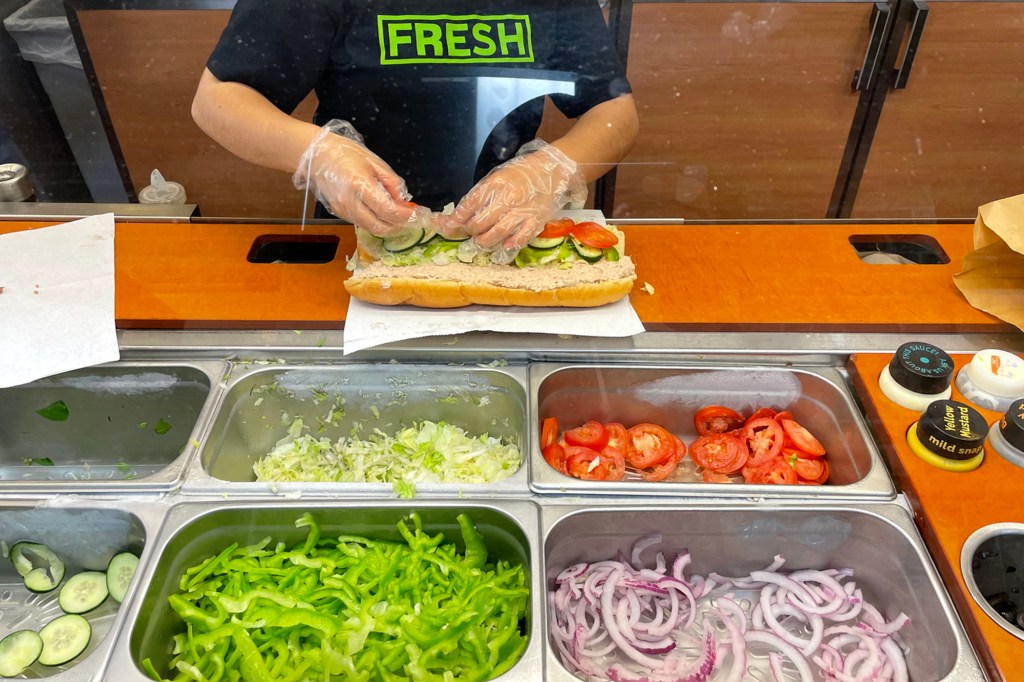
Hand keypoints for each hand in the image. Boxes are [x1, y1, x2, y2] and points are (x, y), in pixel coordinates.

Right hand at [293, 120, 426, 235]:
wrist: (314, 155)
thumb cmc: (344, 153)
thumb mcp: (374, 161)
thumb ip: (391, 182)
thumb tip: (403, 200)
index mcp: (360, 186)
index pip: (388, 210)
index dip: (405, 216)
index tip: (418, 214)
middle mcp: (350, 203)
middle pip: (380, 227)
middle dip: (399, 226)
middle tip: (411, 218)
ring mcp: (343, 211)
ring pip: (372, 228)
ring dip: (388, 225)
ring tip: (398, 213)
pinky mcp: (339, 214)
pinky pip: (362, 223)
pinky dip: (376, 221)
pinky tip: (382, 210)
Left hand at [441, 140, 586, 251]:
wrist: (552, 171)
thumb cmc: (521, 174)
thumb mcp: (497, 178)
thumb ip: (481, 195)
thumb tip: (461, 215)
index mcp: (495, 185)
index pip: (468, 206)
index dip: (455, 220)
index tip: (447, 228)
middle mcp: (506, 199)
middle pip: (479, 223)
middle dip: (470, 231)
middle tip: (470, 232)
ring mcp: (521, 212)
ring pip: (495, 235)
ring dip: (484, 241)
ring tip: (482, 241)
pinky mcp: (535, 222)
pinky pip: (517, 240)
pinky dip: (507, 244)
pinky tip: (503, 244)